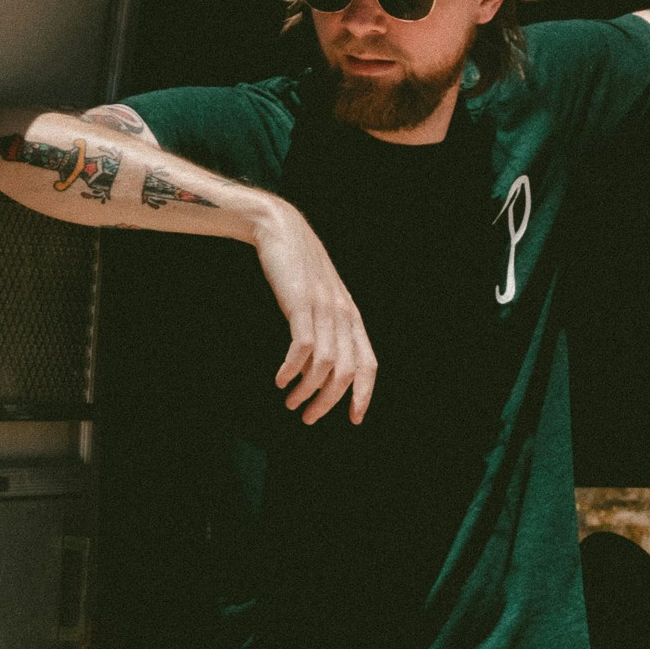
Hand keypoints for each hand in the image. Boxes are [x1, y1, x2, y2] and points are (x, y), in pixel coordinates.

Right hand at [252, 202, 377, 424]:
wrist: (282, 229)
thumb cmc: (299, 267)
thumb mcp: (322, 297)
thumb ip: (329, 324)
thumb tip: (326, 361)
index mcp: (352, 316)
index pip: (368, 364)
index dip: (364, 394)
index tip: (354, 419)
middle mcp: (343, 314)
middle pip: (346, 371)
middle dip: (329, 402)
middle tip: (308, 418)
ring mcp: (323, 308)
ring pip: (325, 364)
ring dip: (307, 390)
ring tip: (291, 402)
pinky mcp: (301, 303)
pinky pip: (302, 347)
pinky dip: (291, 369)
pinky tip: (280, 380)